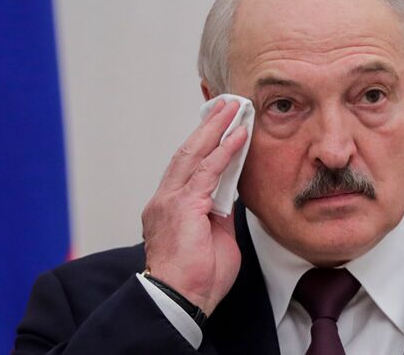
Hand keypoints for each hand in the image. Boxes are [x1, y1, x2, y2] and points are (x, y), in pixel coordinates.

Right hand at [142, 99, 248, 315]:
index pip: (188, 167)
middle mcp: (165, 199)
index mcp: (170, 207)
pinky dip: (224, 151)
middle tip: (225, 105)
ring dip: (215, 129)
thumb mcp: (214, 237)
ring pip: (194, 155)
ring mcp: (171, 201)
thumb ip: (219, 213)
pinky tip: (238, 136)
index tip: (217, 125)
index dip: (203, 144)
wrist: (182, 299)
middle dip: (207, 127)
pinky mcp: (183, 206)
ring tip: (233, 109)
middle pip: (187, 153)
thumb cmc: (197, 276)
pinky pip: (207, 171)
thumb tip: (231, 197)